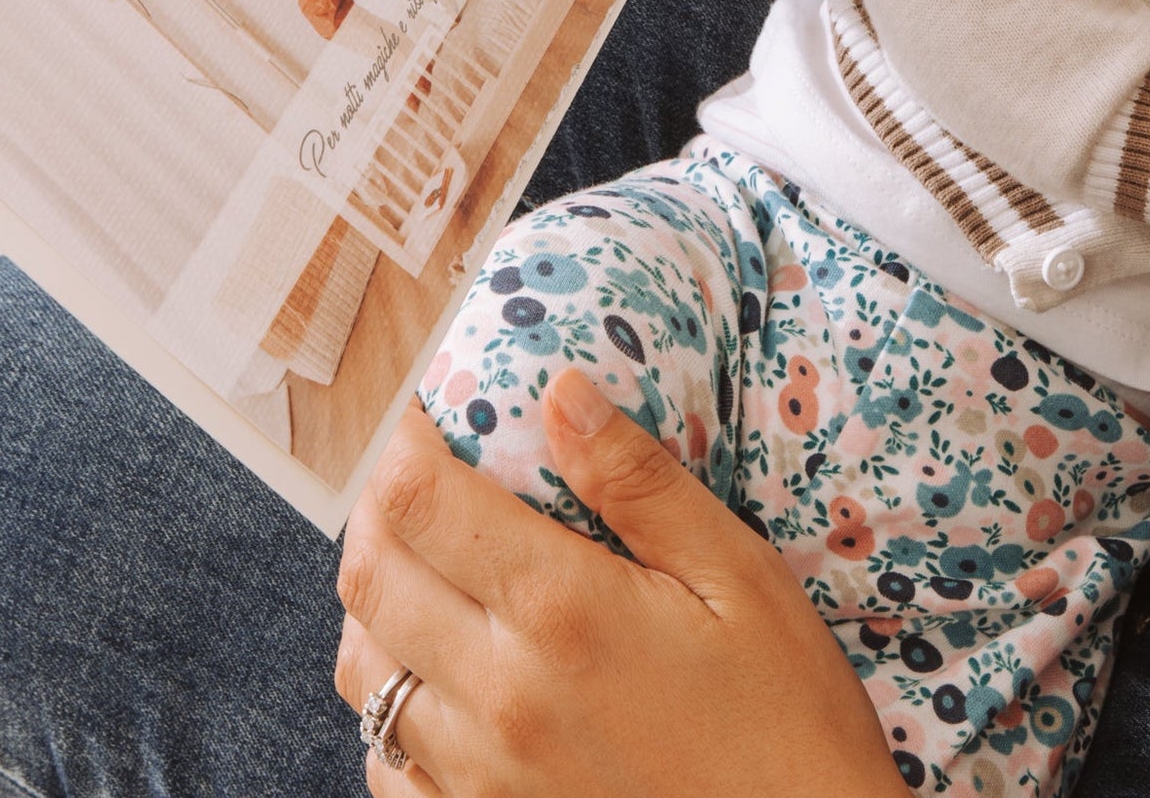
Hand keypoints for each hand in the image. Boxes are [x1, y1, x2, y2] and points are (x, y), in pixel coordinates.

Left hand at [335, 380, 905, 797]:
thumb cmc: (786, 716)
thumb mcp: (739, 575)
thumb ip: (640, 481)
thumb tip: (562, 391)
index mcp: (561, 610)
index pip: (420, 501)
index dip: (402, 441)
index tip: (422, 412)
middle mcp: (498, 693)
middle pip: (370, 575)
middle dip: (375, 507)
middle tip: (413, 473)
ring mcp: (480, 773)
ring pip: (362, 669)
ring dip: (374, 601)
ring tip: (422, 563)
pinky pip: (387, 764)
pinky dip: (390, 707)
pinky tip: (438, 676)